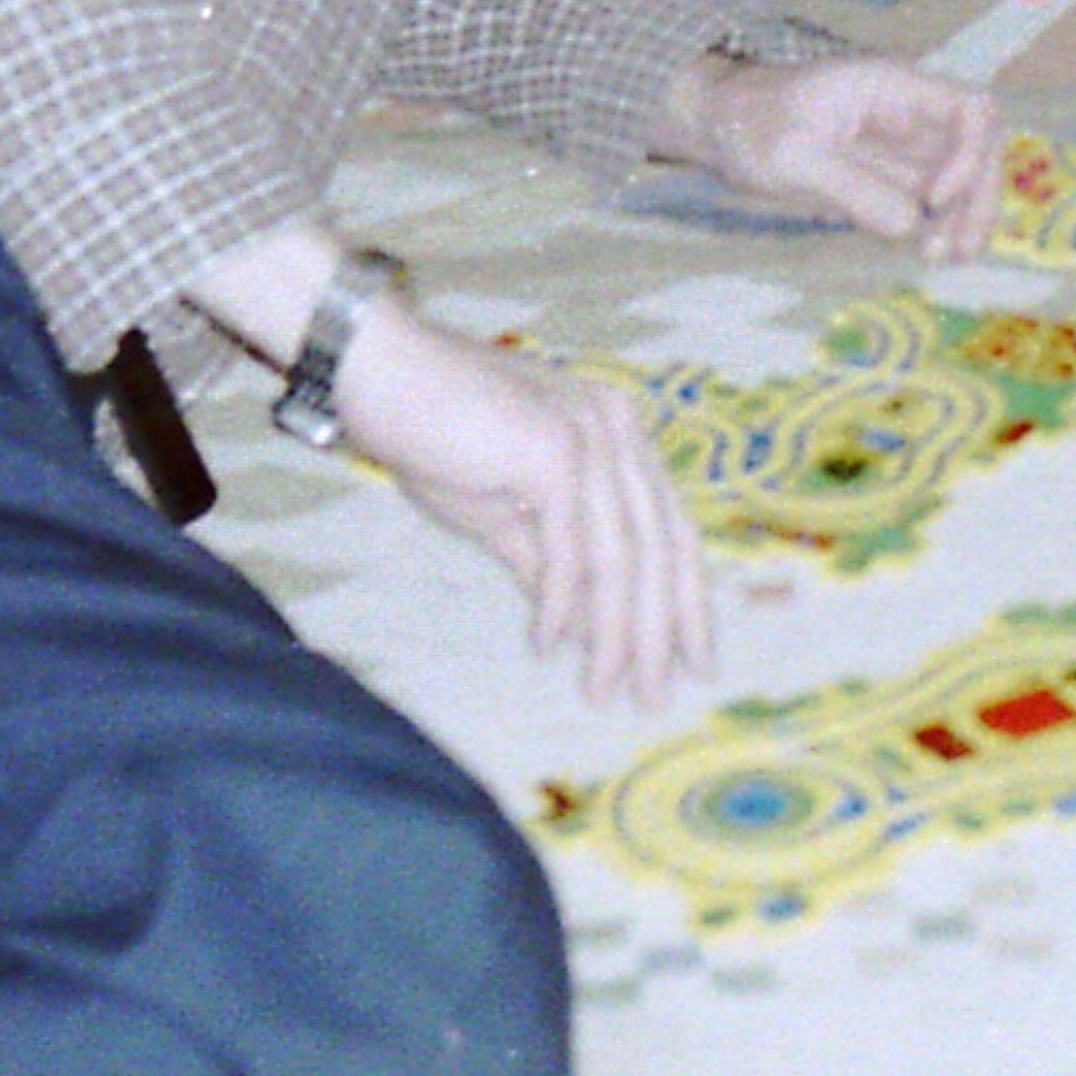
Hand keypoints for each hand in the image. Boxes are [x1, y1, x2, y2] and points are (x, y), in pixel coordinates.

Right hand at [334, 307, 715, 709]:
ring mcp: (592, 433)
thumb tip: (584, 632)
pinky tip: (547, 644)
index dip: (686, 601)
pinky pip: (569, 546)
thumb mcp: (506, 514)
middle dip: (662, 631)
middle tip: (655, 699)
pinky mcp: (554, 446)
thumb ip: (550, 565)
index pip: (673, 530)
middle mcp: (620, 429)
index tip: (692, 663)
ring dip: (614, 633)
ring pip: (622, 556)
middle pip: (661, 548)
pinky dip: (560, 602)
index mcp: (621, 436)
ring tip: (602, 689)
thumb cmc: (439, 438)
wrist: (383, 376)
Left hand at [661, 51, 1002, 262]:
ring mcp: (904, 143)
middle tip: (957, 250)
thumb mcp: (792, 158)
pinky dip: (942, 224)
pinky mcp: (891, 173)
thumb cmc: (750, 125)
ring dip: (965, 218)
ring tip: (942, 258)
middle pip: (980, 147)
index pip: (970, 109)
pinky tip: (929, 251)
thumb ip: (852, 189)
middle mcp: (911, 112)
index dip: (969, 155)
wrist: (722, 124)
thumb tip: (911, 224)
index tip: (934, 199)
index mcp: (893, 88)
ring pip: (964, 176)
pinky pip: (936, 197)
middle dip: (979, 198)